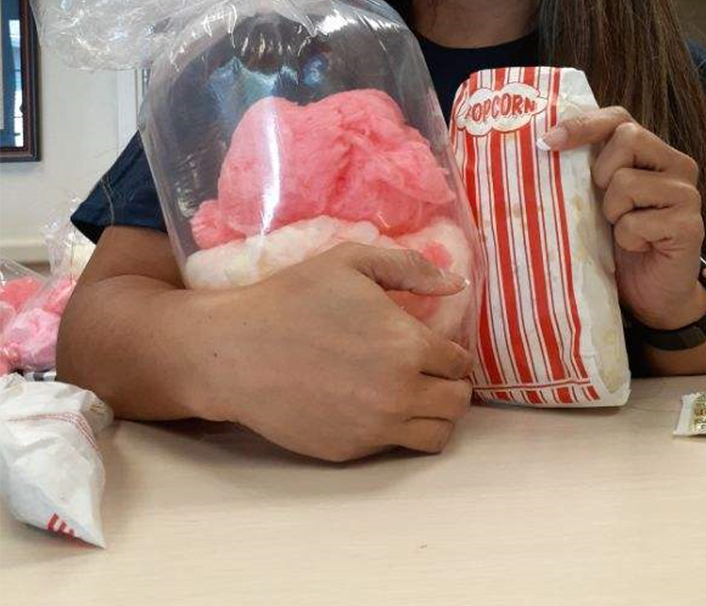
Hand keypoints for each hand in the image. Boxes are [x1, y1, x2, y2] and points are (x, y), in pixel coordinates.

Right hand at [197, 244, 473, 461]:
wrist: (237, 351)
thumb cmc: (294, 298)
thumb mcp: (351, 262)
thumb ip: (410, 268)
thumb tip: (456, 283)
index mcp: (408, 346)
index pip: (460, 362)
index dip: (451, 351)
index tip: (434, 346)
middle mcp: (400, 393)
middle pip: (457, 404)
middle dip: (450, 386)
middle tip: (428, 372)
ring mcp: (375, 428)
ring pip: (436, 436)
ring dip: (433, 416)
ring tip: (411, 395)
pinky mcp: (349, 451)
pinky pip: (393, 448)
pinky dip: (393, 430)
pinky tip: (370, 405)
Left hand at [541, 107, 705, 329]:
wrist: (652, 293)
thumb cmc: (619, 239)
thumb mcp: (597, 197)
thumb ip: (586, 167)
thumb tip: (543, 143)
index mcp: (653, 151)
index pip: (619, 118)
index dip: (583, 124)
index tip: (547, 141)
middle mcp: (677, 163)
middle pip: (627, 138)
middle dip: (602, 174)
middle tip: (606, 205)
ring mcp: (687, 194)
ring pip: (626, 182)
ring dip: (612, 213)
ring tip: (623, 228)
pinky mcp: (689, 225)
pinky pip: (635, 222)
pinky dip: (626, 239)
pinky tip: (639, 247)